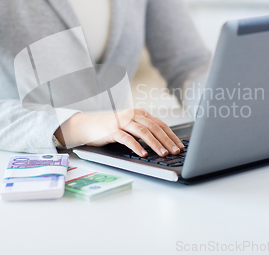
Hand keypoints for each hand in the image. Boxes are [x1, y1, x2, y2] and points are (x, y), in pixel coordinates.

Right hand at [54, 109, 183, 156]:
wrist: (89, 126)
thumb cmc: (112, 128)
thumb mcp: (131, 126)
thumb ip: (145, 131)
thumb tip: (164, 145)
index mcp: (140, 113)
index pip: (160, 124)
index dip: (171, 135)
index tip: (180, 146)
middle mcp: (132, 115)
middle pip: (154, 127)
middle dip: (167, 140)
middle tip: (175, 151)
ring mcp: (122, 122)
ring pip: (143, 132)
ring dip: (155, 143)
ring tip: (162, 153)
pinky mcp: (112, 130)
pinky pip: (127, 138)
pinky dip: (136, 146)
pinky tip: (143, 153)